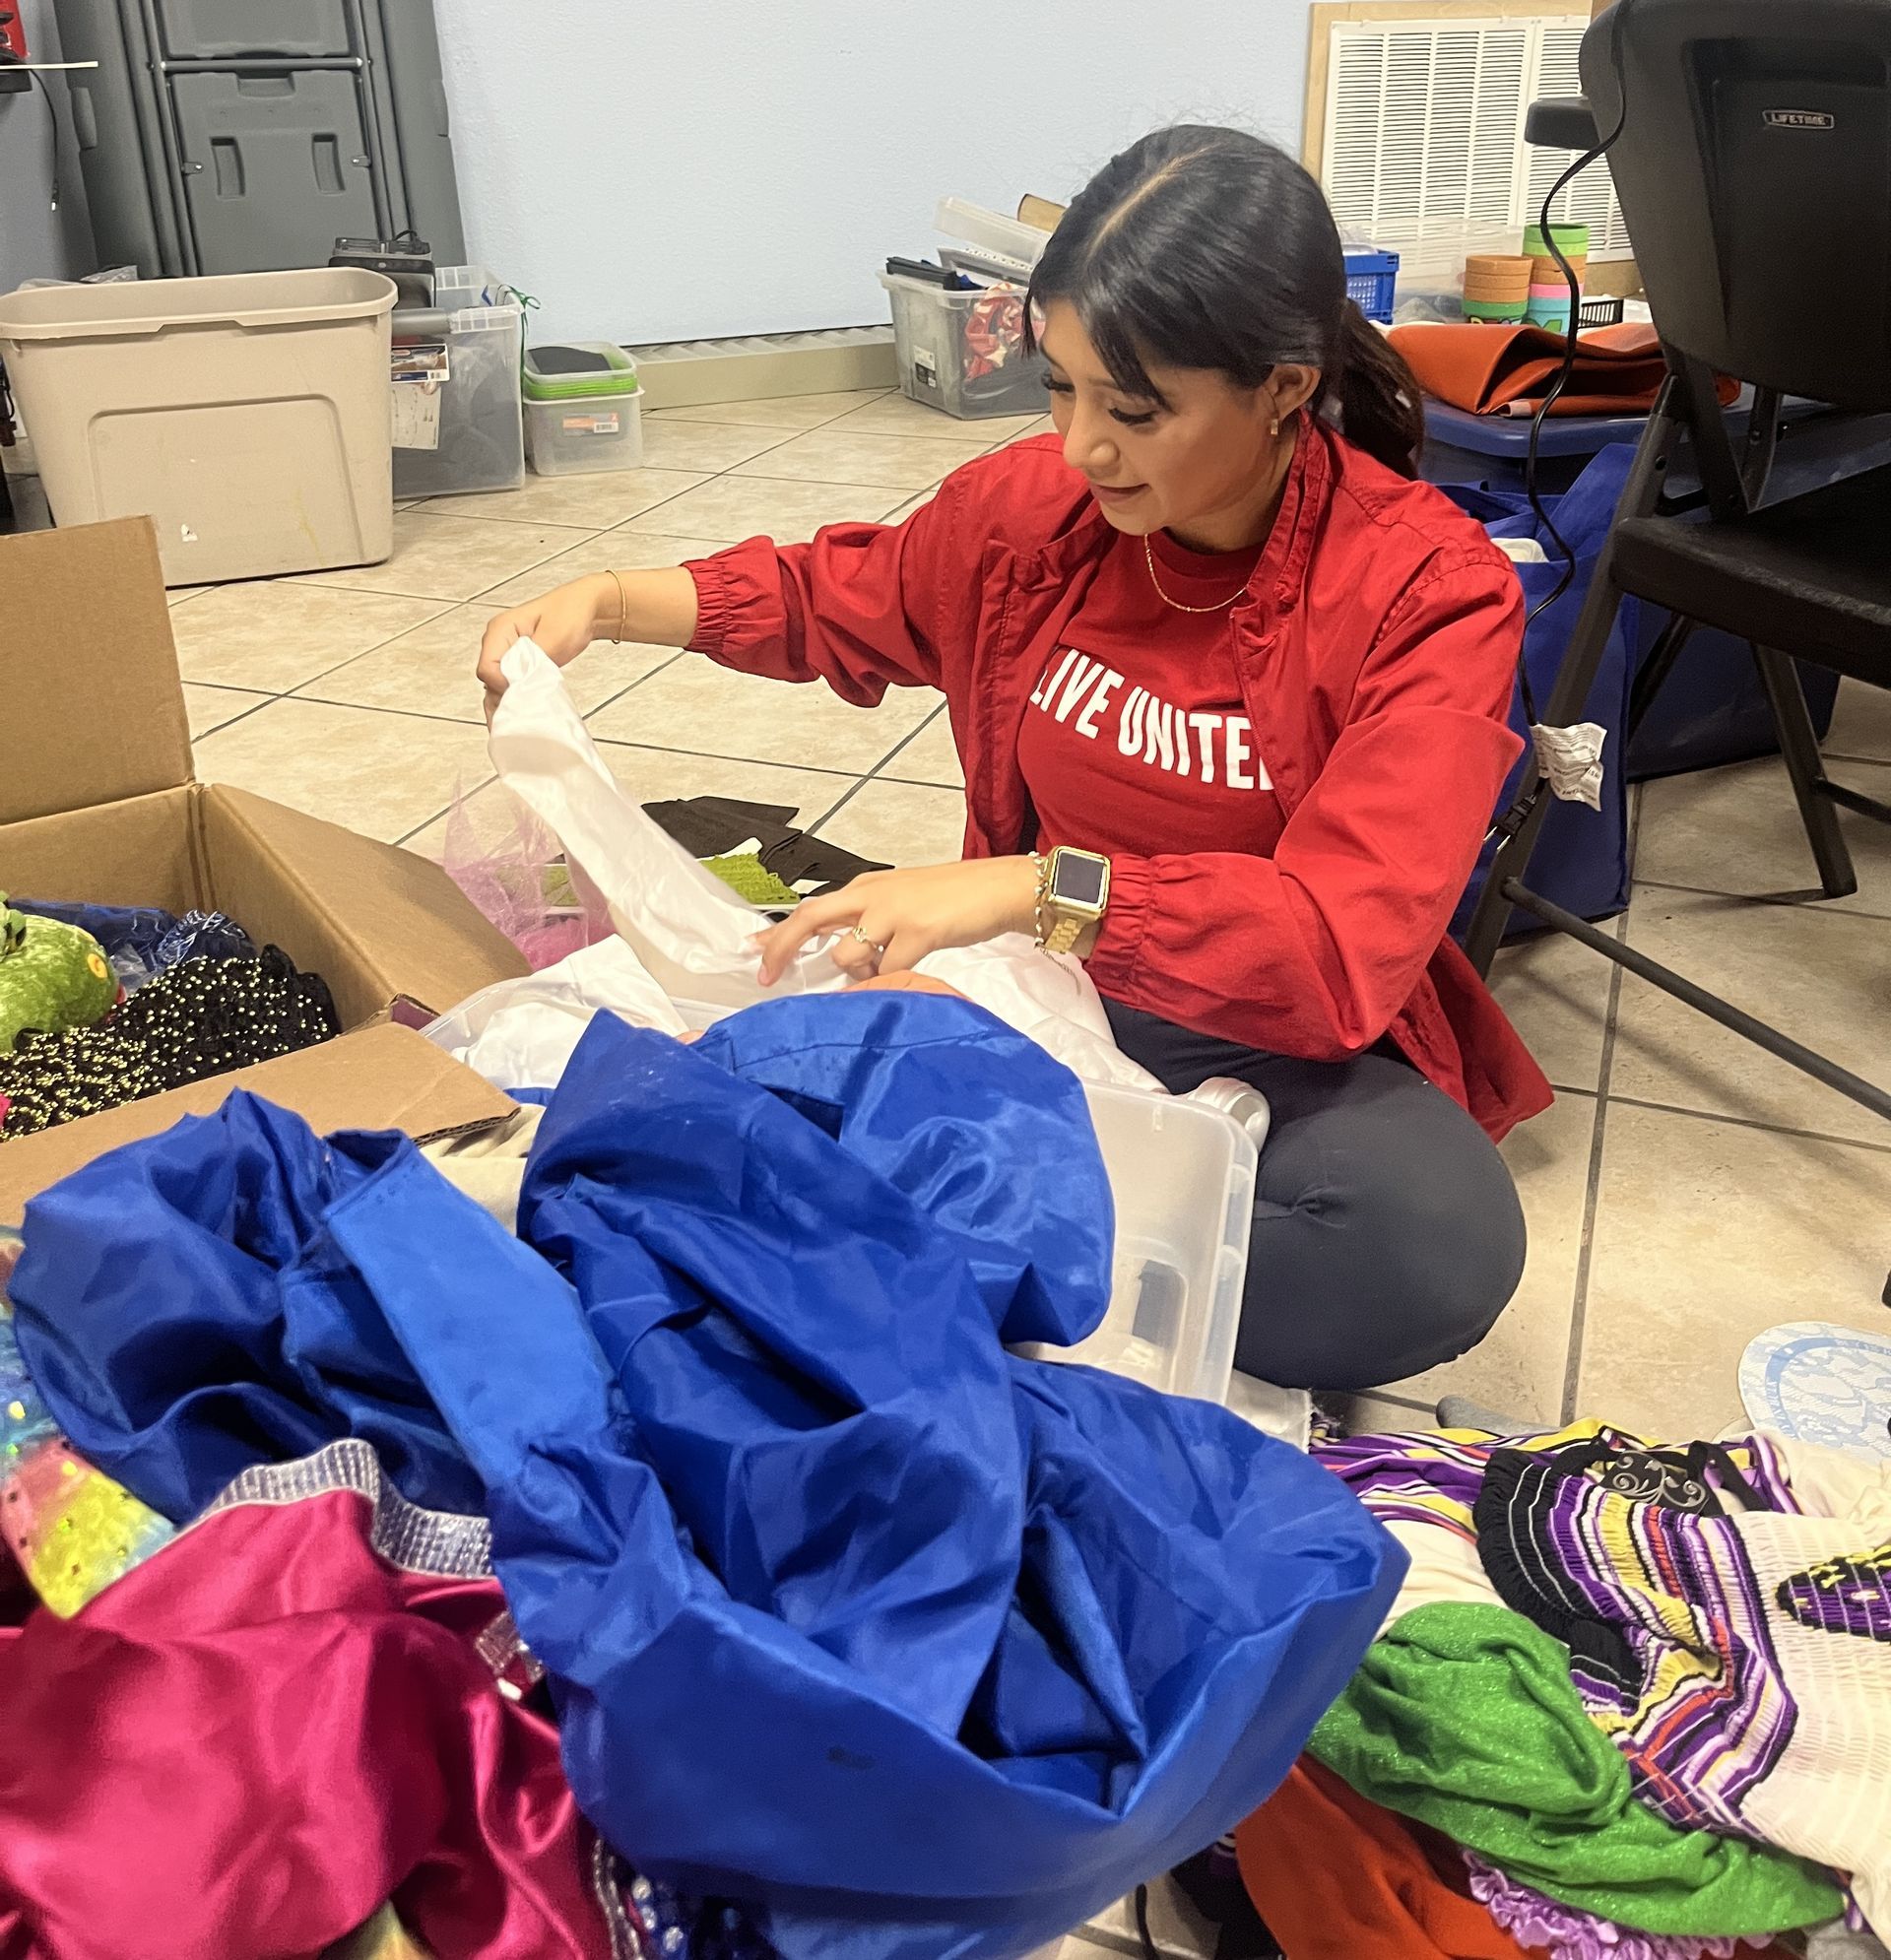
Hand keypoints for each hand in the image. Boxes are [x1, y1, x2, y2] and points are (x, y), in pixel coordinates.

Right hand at [477, 575, 612, 696]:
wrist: (584, 609)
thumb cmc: (571, 615)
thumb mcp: (554, 638)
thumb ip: (533, 661)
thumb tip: (518, 683)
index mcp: (500, 629)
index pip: (487, 668)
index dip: (504, 685)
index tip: (527, 688)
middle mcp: (497, 640)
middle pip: (489, 679)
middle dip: (508, 693)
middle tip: (532, 698)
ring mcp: (504, 651)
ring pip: (496, 684)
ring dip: (512, 697)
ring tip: (532, 702)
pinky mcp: (515, 661)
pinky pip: (507, 683)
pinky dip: (517, 695)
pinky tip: (529, 701)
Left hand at [754, 859, 1038, 984]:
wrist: (1000, 887)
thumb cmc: (955, 899)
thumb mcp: (902, 903)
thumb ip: (870, 924)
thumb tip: (844, 961)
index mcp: (865, 887)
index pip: (810, 908)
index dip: (778, 932)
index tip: (753, 951)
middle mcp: (871, 894)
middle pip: (809, 919)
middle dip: (782, 948)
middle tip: (767, 976)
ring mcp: (893, 912)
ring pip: (847, 954)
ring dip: (857, 974)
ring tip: (884, 971)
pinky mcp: (918, 931)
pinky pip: (887, 969)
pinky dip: (889, 981)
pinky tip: (905, 974)